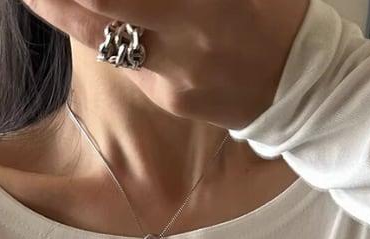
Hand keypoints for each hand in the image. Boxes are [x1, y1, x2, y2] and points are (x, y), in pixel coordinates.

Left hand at [20, 0, 309, 129]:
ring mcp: (175, 73)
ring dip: (63, 10)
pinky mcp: (171, 99)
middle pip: (101, 7)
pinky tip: (91, 17)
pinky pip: (131, 61)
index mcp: (209, 2)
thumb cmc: (277, 15)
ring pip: (103, 38)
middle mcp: (187, 35)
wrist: (306, 88)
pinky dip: (105, 35)